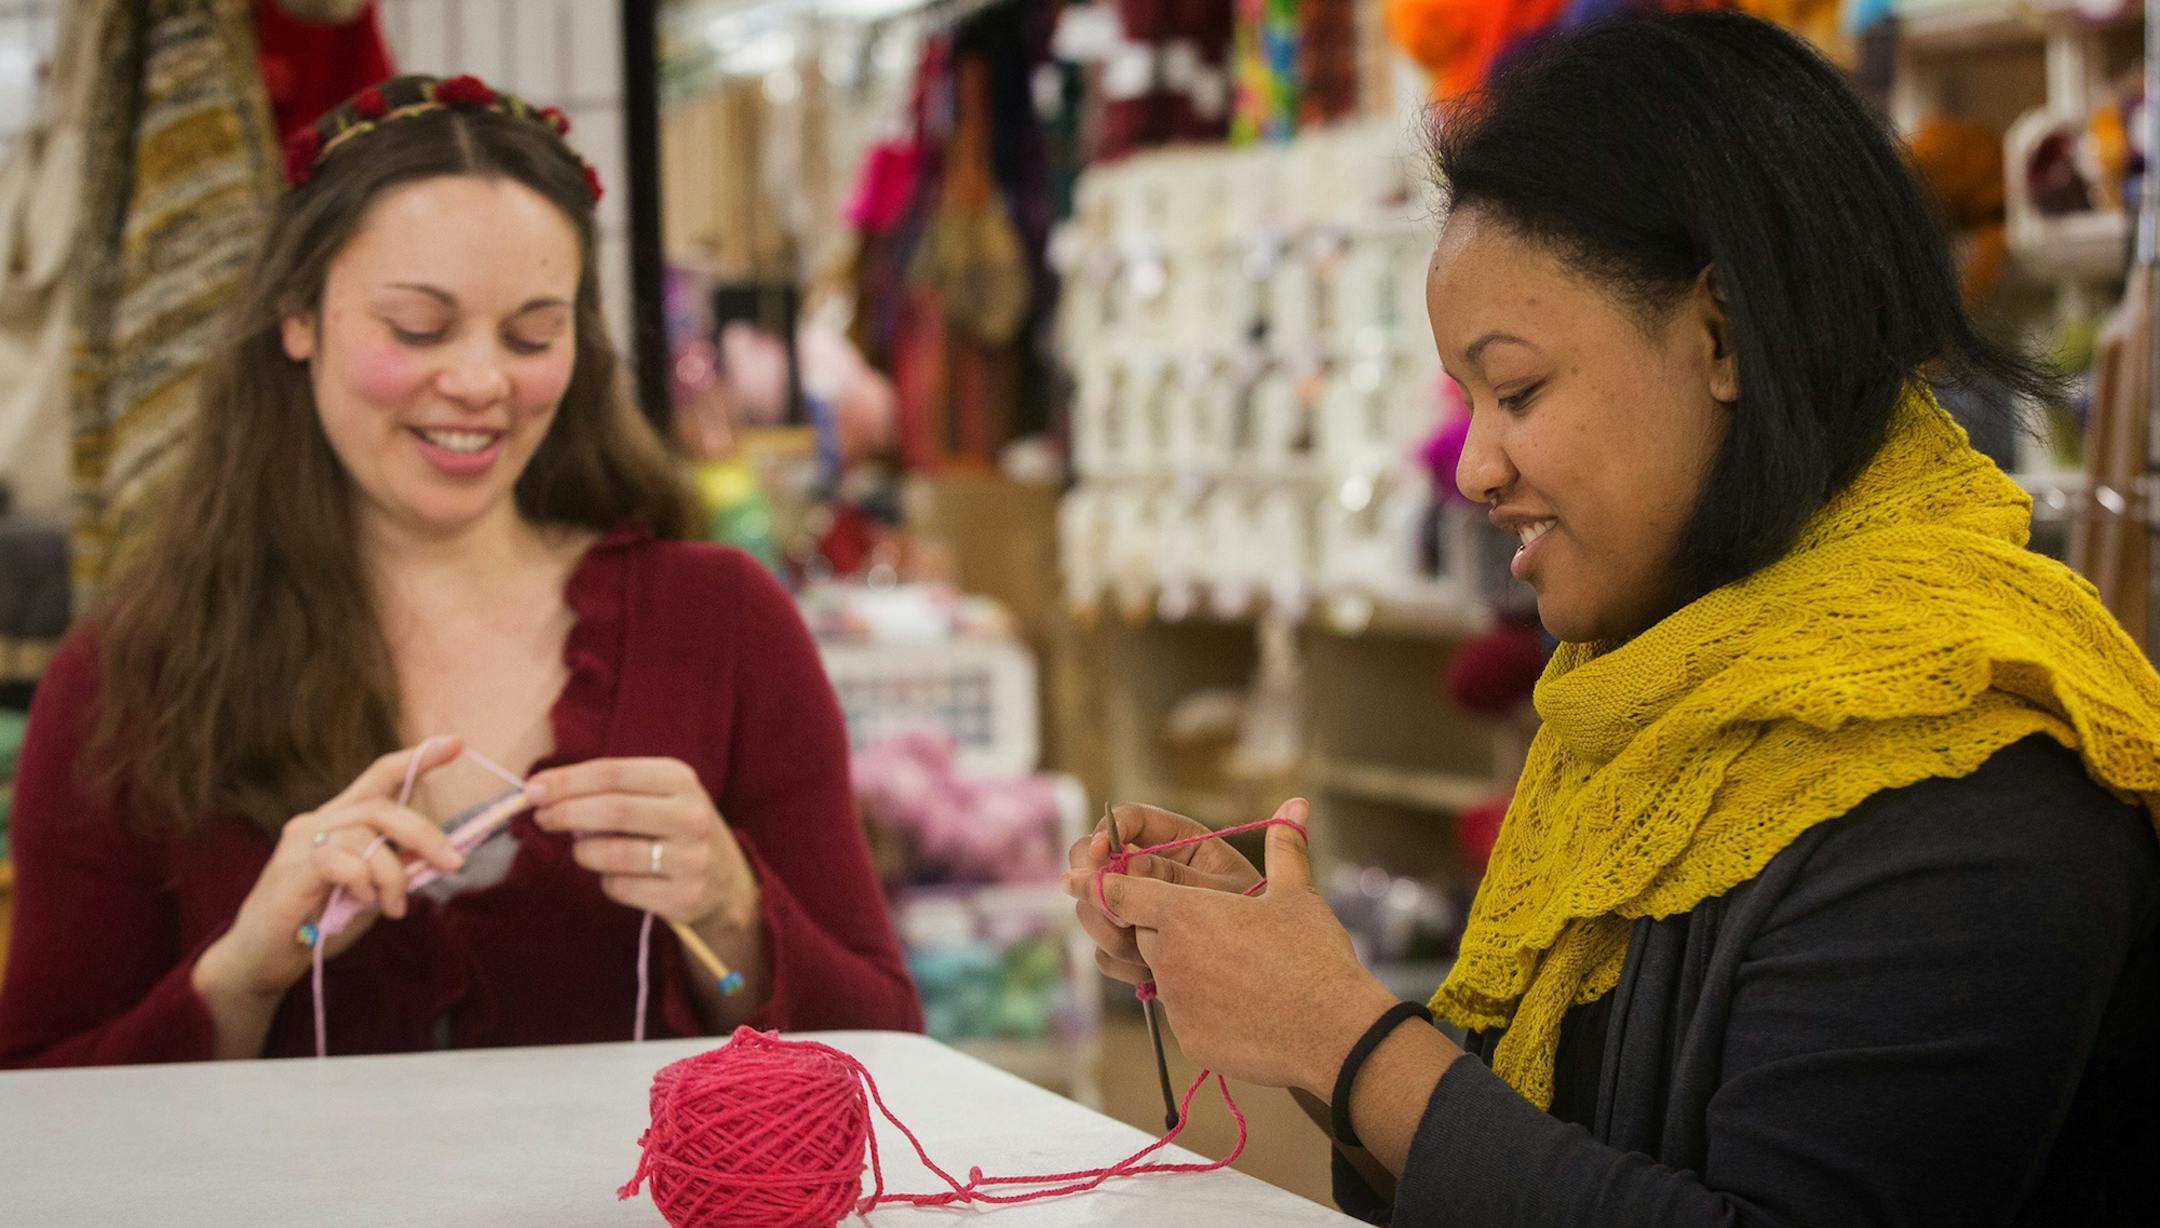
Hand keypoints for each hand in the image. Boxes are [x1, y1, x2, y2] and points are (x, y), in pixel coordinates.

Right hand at [195, 738, 468, 1001]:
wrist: (261, 960)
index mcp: (338, 821)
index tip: (456, 743)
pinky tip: (364, 903)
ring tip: (393, 907)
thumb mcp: (370, 890)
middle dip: (425, 833)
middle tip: (452, 864)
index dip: (417, 760)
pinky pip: (342, 861)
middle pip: (381, 807)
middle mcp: (317, 822)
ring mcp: (300, 842)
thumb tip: (440, 855)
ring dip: (393, 875)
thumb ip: (397, 866)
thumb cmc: (318, 923)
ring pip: (366, 837)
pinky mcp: (292, 868)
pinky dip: (364, 882)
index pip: (379, 777)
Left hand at [526, 757, 759, 930]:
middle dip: (565, 813)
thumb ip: (609, 790)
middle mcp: (691, 816)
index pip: (612, 773)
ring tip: (585, 850)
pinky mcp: (684, 897)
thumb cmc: (673, 829)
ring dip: (584, 852)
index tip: (533, 789)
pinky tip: (619, 876)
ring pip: (612, 853)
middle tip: (542, 818)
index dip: (566, 781)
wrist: (726, 881)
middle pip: (612, 810)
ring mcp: (691, 859)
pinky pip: (620, 888)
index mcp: (680, 779)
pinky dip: (606, 882)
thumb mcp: (657, 795)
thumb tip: (544, 794)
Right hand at [1061, 800, 1269, 988]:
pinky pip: (1104, 951)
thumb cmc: (1259, 917)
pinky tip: (1151, 973)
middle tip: (1122, 917)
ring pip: (1092, 909)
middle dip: (1098, 888)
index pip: (1127, 819)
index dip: (1107, 830)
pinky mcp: (1132, 942)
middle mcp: (1148, 870)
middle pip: (1091, 860)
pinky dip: (1121, 962)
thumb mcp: (1223, 890)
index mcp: (1176, 840)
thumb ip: (1174, 876)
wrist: (1270, 970)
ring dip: (1111, 932)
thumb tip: (1127, 862)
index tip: (1100, 851)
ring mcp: (1135, 908)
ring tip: (1148, 953)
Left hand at [1095, 803, 1397, 1095]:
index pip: (1117, 892)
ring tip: (1236, 967)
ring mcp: (1174, 1001)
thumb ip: (1285, 848)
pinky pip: (1183, 1013)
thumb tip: (1296, 805)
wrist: (1332, 1032)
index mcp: (1183, 912)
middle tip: (1211, 931)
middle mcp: (1167, 956)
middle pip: (1143, 934)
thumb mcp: (1297, 895)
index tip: (1076, 878)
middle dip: (1163, 929)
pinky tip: (1243, 1002)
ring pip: (1162, 974)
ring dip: (1186, 967)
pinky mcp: (1186, 1038)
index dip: (1098, 882)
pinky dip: (1203, 1005)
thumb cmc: (1313, 957)